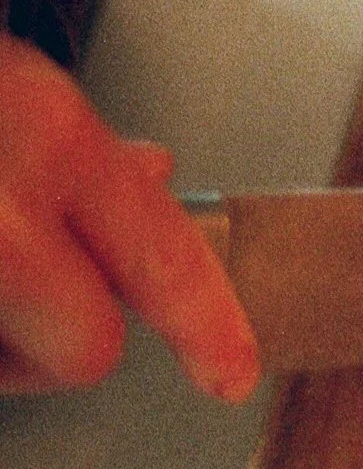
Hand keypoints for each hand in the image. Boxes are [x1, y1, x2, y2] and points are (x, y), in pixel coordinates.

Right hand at [0, 36, 259, 399]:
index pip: (164, 259)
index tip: (233, 372)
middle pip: (87, 350)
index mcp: (52, 136)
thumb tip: (156, 178)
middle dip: (60, 336)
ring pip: (12, 365)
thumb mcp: (25, 97)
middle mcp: (2, 212)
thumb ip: (95, 153)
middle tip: (29, 292)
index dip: (208, 325)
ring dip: (2, 336)